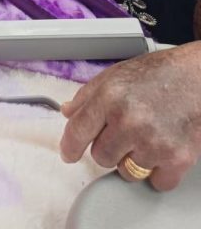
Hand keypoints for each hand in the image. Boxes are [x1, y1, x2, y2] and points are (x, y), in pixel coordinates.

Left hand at [60, 42, 200, 190]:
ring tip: (147, 136)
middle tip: (125, 132)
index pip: (77, 132)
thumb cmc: (160, 74)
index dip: (69, 147)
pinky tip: (162, 149)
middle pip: (101, 157)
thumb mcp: (115, 75)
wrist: (198, 78)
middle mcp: (129, 120)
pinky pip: (156, 182)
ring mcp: (153, 142)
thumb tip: (68, 113)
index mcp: (109, 97)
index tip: (68, 154)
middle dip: (109, 147)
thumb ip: (87, 96)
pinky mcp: (177, 159)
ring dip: (133, 160)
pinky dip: (158, 171)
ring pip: (127, 172)